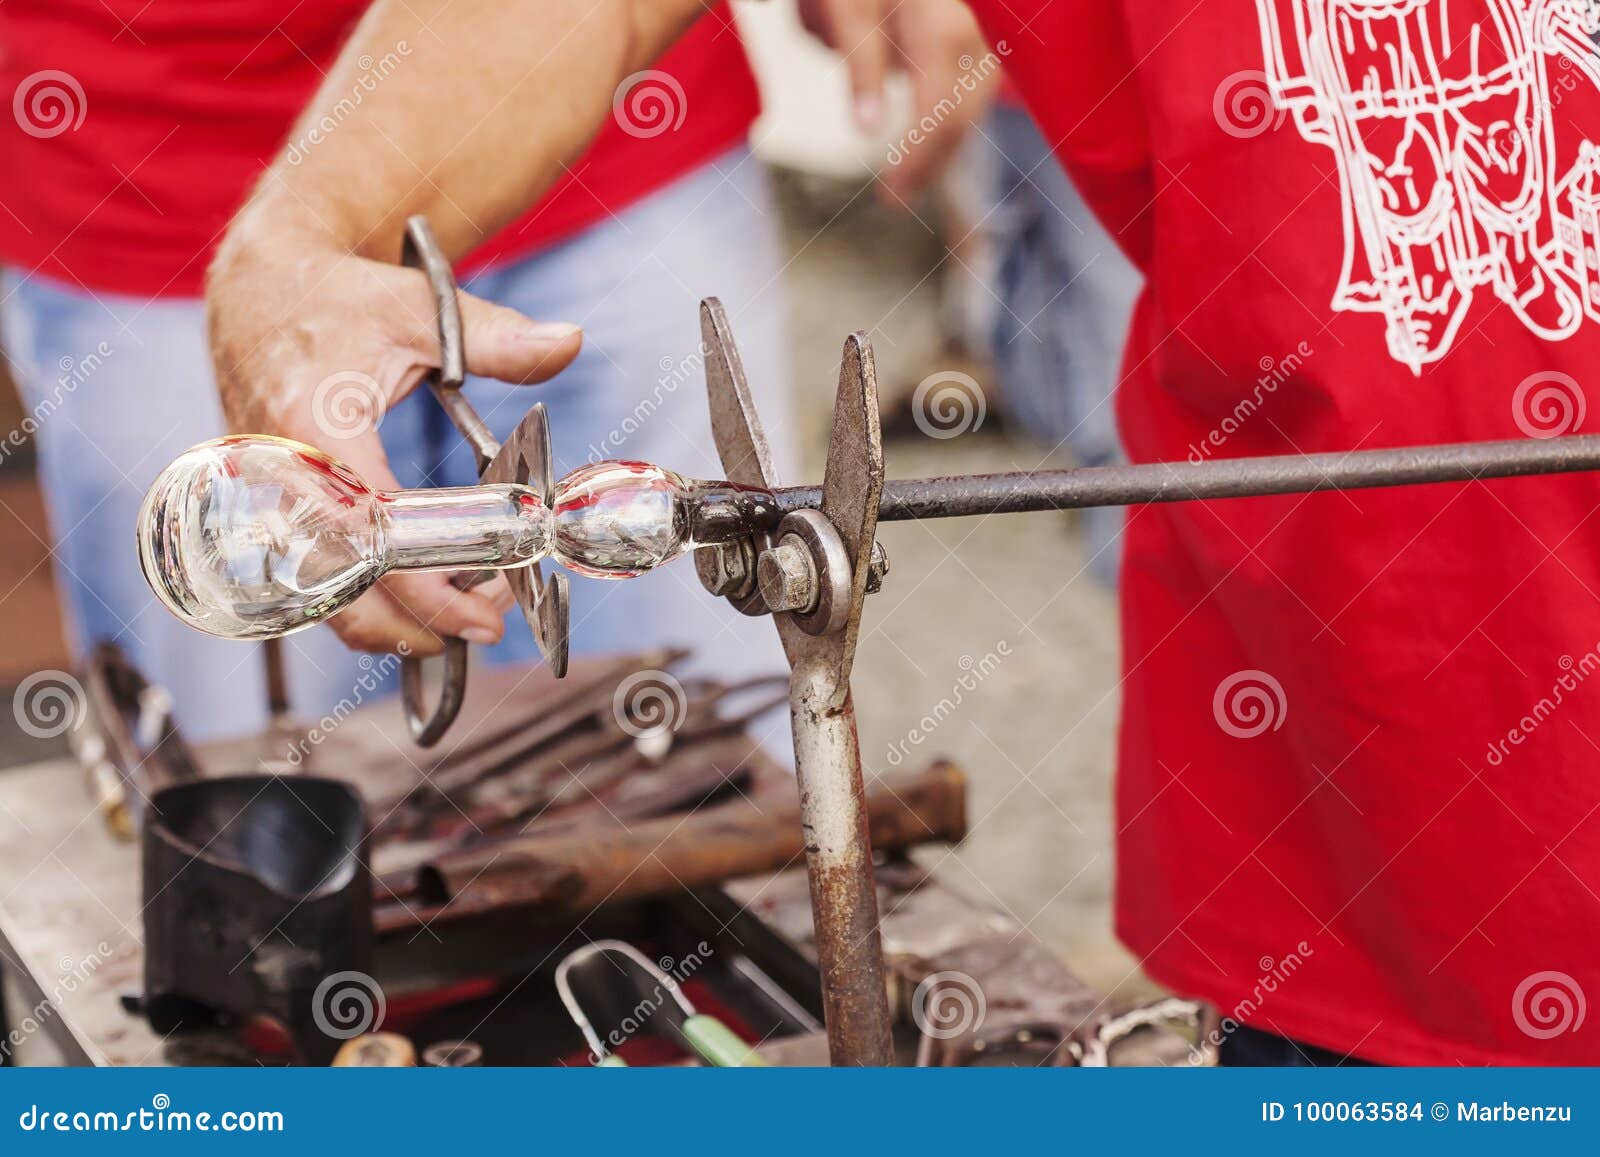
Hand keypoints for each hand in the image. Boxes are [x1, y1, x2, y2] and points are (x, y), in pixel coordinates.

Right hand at [206, 216, 581, 655]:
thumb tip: (569, 342)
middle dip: (415, 623)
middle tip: (484, 627)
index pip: (373, 539)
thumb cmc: (338, 300)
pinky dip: (365, 597)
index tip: (481, 616)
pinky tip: (419, 590)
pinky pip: (313, 577)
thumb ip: (496, 335)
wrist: (258, 292)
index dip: (427, 589)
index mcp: (314, 431)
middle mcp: (281, 477)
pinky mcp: (270, 511)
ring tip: (463, 610)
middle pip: (339, 592)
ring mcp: (267, 501)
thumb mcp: (418, 309)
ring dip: (393, 618)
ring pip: (321, 598)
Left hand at [796, 0, 995, 200]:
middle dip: (927, 164)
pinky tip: (920, 157)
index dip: (917, 156)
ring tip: (902, 189)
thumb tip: (868, 128)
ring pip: (968, 113)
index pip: (939, 109)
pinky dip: (944, 131)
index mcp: (943, 26)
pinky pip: (967, 100)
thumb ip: (861, 65)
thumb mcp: (849, 10)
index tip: (891, 191)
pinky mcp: (976, 49)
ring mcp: (982, 43)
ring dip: (936, 154)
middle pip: (959, 117)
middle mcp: (974, 35)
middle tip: (892, 201)